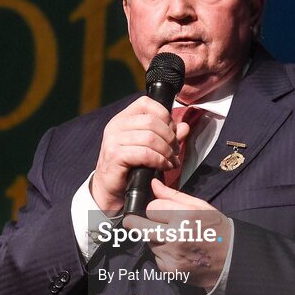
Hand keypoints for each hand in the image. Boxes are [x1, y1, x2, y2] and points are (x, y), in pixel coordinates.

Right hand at [91, 97, 191, 213]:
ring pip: (150, 137)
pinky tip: (164, 166)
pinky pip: (145, 153)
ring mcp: (113, 140)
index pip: (146, 103)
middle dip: (170, 137)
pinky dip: (159, 160)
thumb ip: (166, 136)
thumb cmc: (129, 168)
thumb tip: (184, 126)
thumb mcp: (149, 148)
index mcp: (123, 119)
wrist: (110, 190)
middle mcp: (116, 125)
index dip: (164, 115)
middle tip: (175, 151)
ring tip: (171, 161)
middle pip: (152, 121)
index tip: (172, 132)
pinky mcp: (115, 155)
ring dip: (166, 151)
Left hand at [123, 179, 231, 290]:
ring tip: (174, 238)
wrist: (231, 260)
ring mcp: (171, 255)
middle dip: (135, 222)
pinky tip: (177, 252)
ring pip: (148, 241)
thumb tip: (154, 184)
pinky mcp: (170, 269)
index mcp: (184, 216)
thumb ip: (173, 196)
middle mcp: (175, 236)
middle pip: (138, 226)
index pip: (151, 207)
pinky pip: (156, 257)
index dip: (155, 208)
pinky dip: (162, 253)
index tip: (159, 210)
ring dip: (155, 238)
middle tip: (135, 221)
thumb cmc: (217, 229)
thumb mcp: (200, 206)